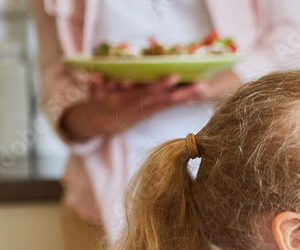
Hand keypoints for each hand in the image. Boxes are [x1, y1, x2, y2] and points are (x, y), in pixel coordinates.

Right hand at [60, 72, 211, 141]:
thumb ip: (97, 86)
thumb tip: (95, 77)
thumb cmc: (98, 103)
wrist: (103, 122)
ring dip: (188, 96)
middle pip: (166, 99)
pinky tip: (197, 94)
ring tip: (203, 88)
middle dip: (183, 93)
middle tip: (200, 86)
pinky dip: (184, 99)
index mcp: (130, 102)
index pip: (148, 93)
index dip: (161, 86)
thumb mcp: (95, 95)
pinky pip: (171, 105)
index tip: (174, 77)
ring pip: (172, 102)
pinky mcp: (154, 111)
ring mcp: (150, 110)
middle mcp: (143, 107)